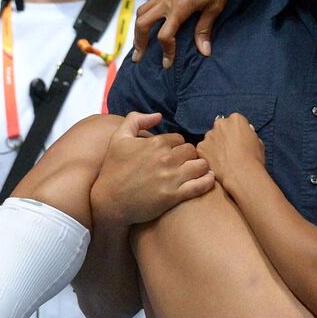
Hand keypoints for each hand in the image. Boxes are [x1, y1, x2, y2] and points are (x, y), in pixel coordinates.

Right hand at [91, 112, 213, 225]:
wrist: (109, 202)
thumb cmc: (113, 170)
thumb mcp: (118, 138)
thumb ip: (136, 120)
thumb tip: (158, 116)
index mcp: (155, 143)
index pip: (179, 139)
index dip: (177, 146)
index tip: (172, 154)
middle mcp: (165, 158)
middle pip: (191, 151)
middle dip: (188, 156)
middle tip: (183, 164)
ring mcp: (171, 178)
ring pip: (200, 165)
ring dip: (200, 167)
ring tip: (195, 172)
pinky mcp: (174, 196)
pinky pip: (201, 185)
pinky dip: (207, 181)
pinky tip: (206, 180)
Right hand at [133, 0, 239, 66]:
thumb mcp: (215, 6)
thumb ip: (205, 29)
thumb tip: (204, 52)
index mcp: (179, 8)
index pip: (165, 36)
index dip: (166, 52)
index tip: (168, 64)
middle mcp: (167, 0)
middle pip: (142, 23)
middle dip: (139, 42)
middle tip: (139, 57)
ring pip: (143, 11)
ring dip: (138, 28)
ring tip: (140, 42)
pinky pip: (151, 2)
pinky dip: (147, 15)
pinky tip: (153, 22)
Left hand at [197, 113, 262, 189]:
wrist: (241, 174)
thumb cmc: (253, 159)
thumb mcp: (258, 143)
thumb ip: (249, 134)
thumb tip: (244, 133)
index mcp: (236, 119)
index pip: (235, 121)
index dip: (237, 132)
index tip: (239, 141)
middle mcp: (220, 124)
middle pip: (221, 127)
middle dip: (224, 136)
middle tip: (230, 150)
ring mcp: (209, 135)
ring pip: (211, 138)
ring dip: (215, 145)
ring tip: (223, 159)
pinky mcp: (201, 147)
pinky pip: (204, 149)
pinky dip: (208, 155)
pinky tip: (216, 164)